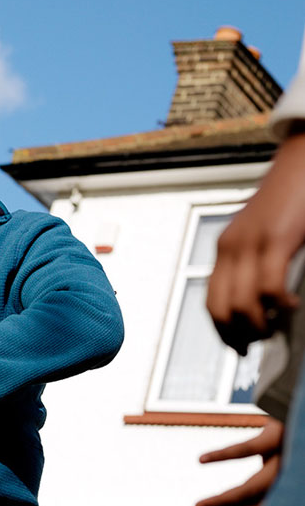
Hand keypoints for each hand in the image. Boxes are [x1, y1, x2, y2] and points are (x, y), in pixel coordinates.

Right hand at [188, 418, 283, 505]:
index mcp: (286, 491)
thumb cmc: (294, 437)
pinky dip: (223, 455)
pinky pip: (247, 449)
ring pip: (251, 489)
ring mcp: (285, 461)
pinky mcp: (278, 436)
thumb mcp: (278, 464)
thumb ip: (261, 484)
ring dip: (222, 501)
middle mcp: (289, 482)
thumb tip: (234, 504)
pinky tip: (201, 460)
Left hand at [206, 131, 304, 354]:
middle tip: (258, 344)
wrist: (302, 157)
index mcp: (225, 248)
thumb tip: (260, 302)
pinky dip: (279, 305)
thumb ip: (256, 263)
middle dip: (238, 336)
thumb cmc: (288, 198)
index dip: (222, 331)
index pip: (211, 302)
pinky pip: (269, 287)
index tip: (238, 347)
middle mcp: (231, 247)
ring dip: (259, 325)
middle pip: (220, 309)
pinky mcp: (278, 238)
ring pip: (242, 304)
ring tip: (276, 327)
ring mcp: (252, 243)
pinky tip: (291, 306)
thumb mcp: (263, 233)